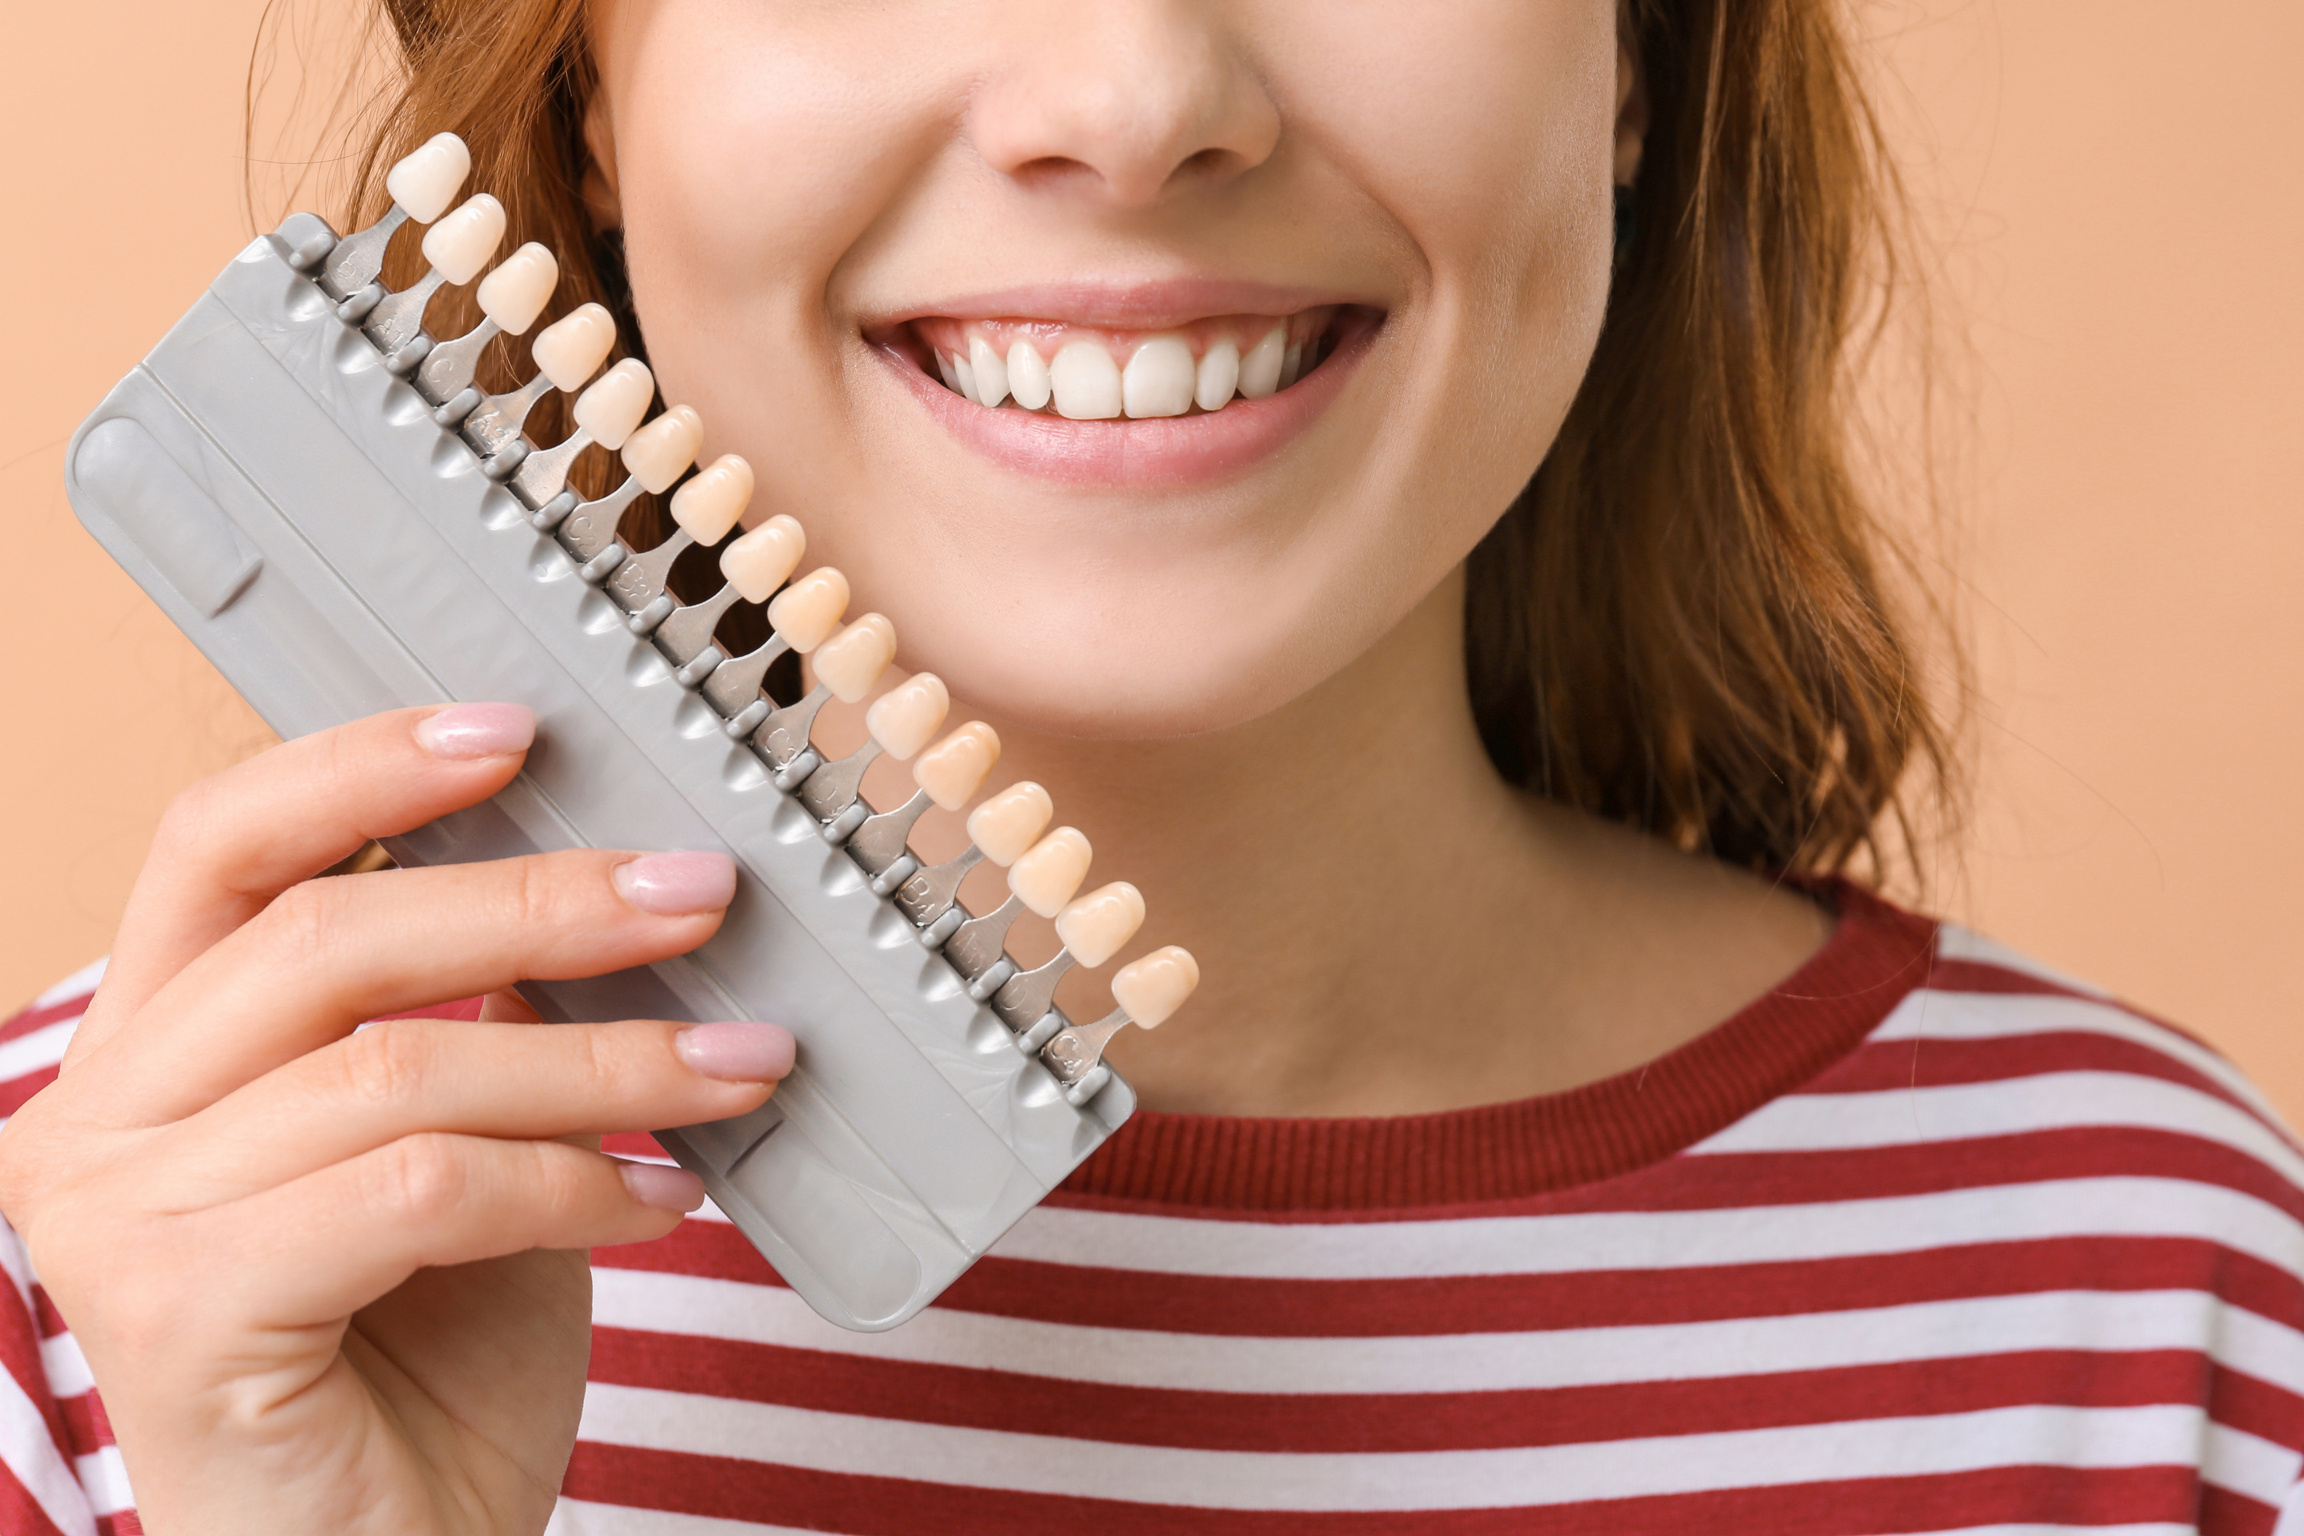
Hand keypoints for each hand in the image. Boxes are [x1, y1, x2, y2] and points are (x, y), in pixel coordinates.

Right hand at [0, 704, 792, 1535]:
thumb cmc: (429, 1364)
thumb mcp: (469, 1148)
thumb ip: (487, 1023)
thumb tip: (605, 887)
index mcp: (157, 1050)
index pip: (223, 845)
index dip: (366, 767)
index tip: (521, 728)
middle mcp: (101, 1118)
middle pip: (326, 935)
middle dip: (544, 901)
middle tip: (702, 895)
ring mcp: (118, 1219)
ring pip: (398, 1062)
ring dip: (602, 1057)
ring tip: (740, 1065)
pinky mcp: (177, 1315)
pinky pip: (417, 1184)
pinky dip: (565, 1180)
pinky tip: (659, 1201)